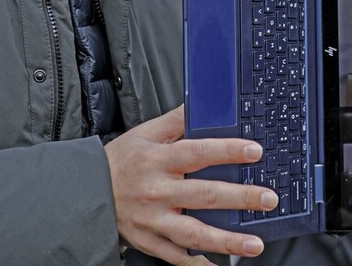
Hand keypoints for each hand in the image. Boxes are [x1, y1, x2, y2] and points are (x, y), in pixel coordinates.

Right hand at [104, 105, 277, 264]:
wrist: (82, 190)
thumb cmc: (120, 160)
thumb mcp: (145, 133)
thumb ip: (178, 120)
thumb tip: (206, 102)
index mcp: (158, 161)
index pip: (198, 153)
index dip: (228, 151)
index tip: (255, 151)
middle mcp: (157, 192)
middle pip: (204, 196)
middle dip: (241, 198)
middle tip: (269, 199)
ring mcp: (153, 220)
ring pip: (194, 233)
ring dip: (227, 241)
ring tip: (255, 244)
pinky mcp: (149, 241)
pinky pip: (176, 257)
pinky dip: (197, 264)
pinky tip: (220, 265)